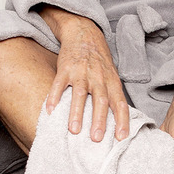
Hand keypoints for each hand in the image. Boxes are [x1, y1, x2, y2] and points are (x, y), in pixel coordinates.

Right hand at [38, 7, 130, 141]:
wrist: (84, 34)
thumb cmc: (99, 61)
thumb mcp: (112, 77)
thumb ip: (113, 97)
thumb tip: (117, 124)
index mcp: (112, 82)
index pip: (120, 104)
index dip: (122, 121)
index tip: (122, 138)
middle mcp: (98, 78)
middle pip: (101, 101)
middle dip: (99, 121)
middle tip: (97, 139)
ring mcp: (81, 73)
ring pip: (80, 94)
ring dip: (77, 113)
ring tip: (74, 130)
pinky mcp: (65, 68)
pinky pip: (59, 84)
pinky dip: (54, 98)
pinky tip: (50, 111)